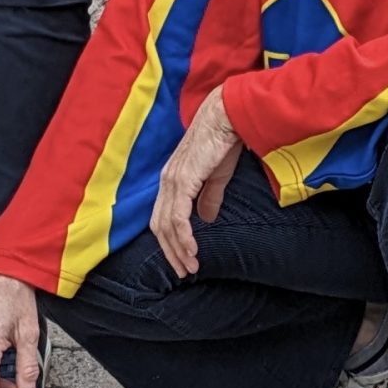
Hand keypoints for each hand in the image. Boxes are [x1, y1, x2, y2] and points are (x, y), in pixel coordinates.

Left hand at [150, 86, 244, 279]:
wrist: (228, 116)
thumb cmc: (223, 141)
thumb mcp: (216, 176)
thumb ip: (209, 197)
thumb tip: (206, 218)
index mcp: (172, 179)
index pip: (162, 218)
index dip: (170, 241)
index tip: (184, 259)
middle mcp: (167, 180)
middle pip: (159, 226)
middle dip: (171, 252)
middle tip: (185, 271)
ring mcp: (173, 180)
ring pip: (167, 225)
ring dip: (179, 250)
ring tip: (191, 266)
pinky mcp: (184, 180)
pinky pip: (178, 216)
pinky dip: (184, 237)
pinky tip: (192, 250)